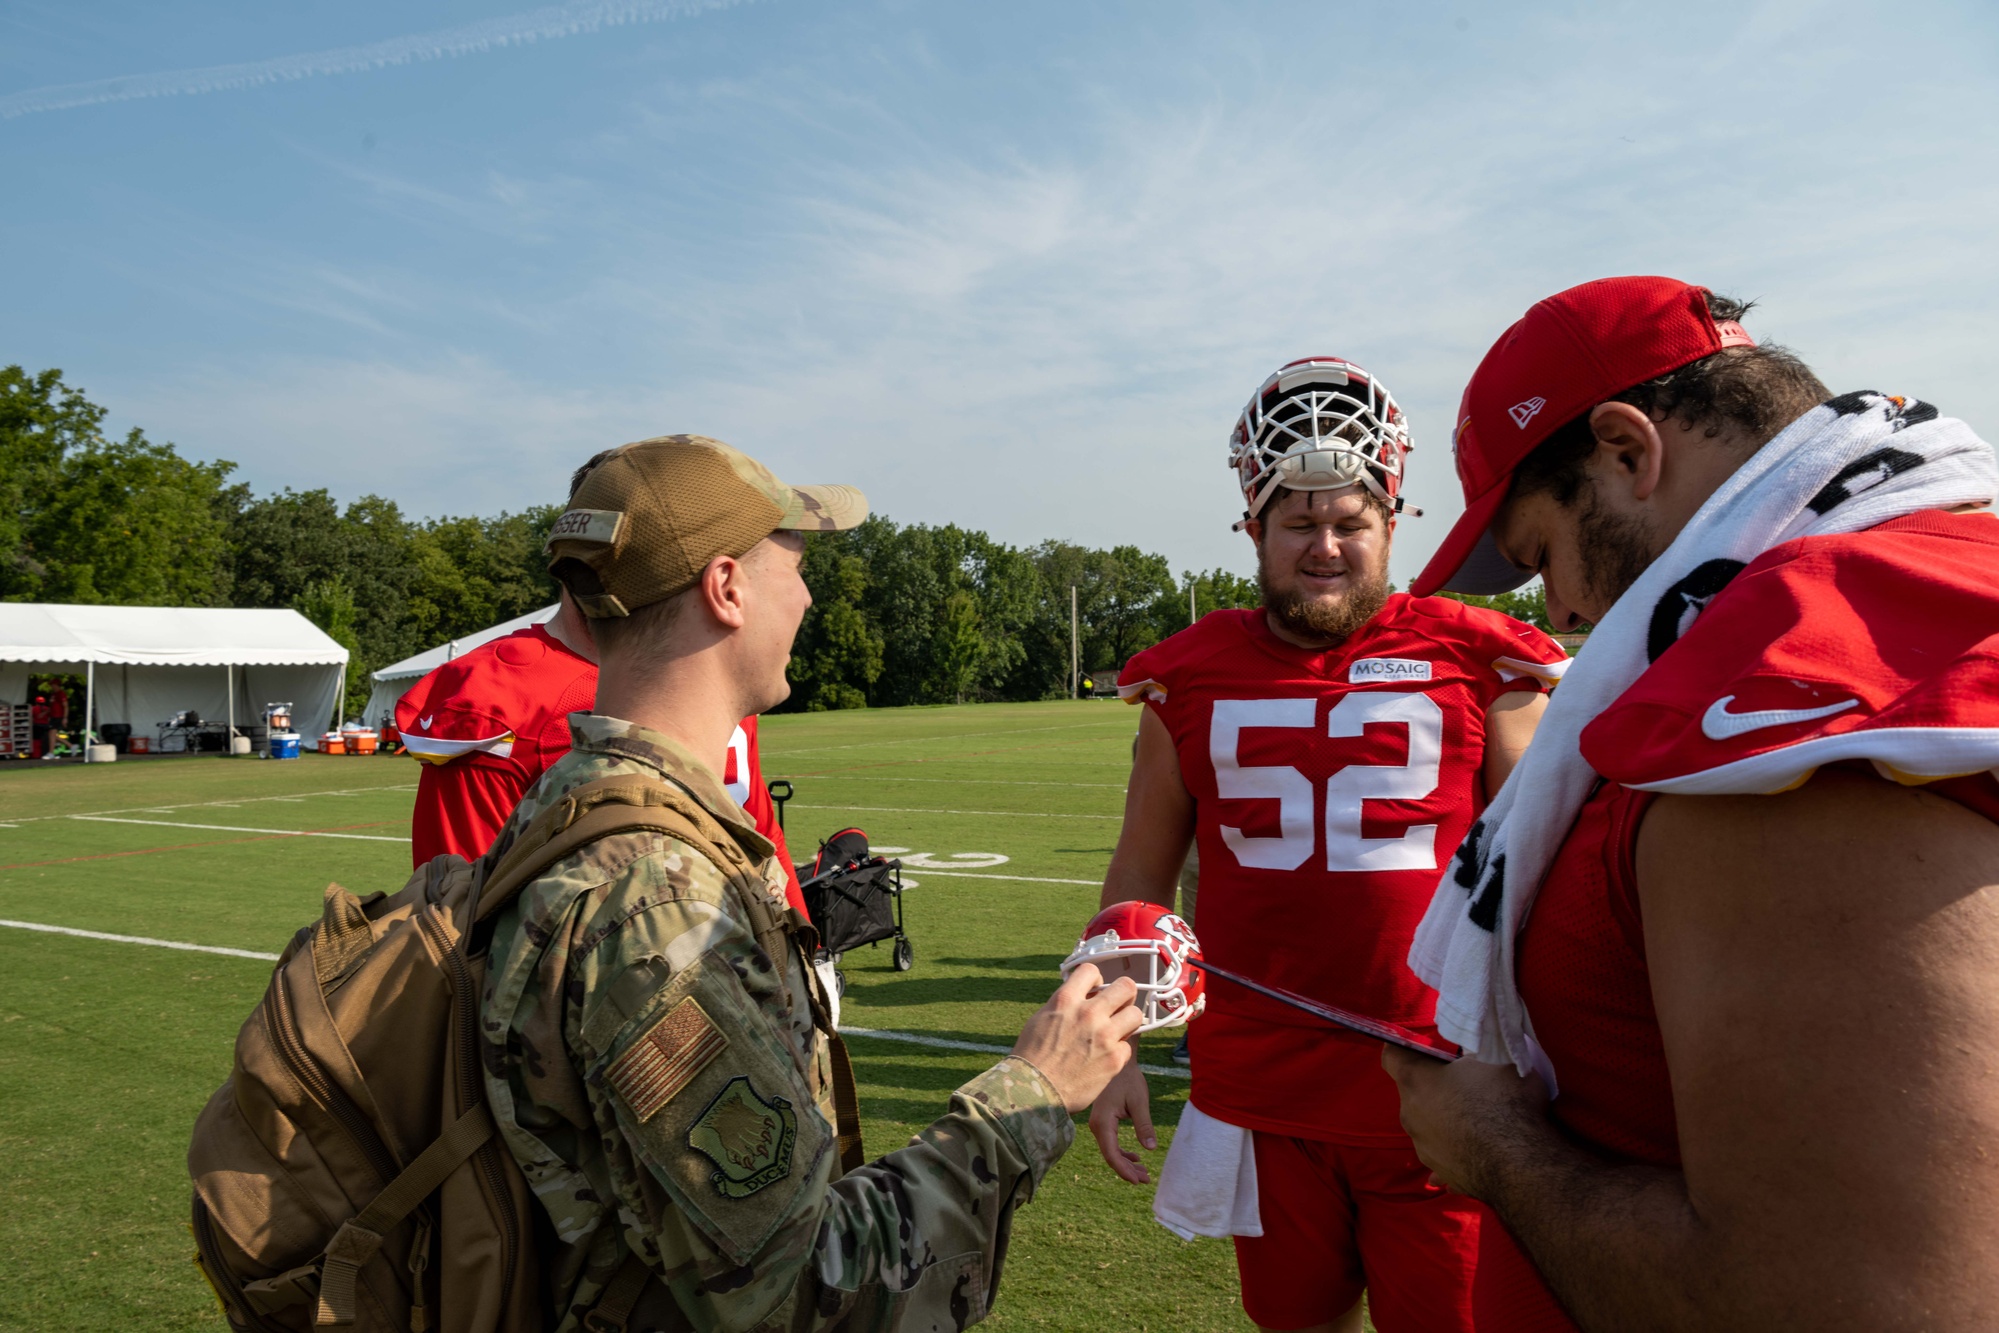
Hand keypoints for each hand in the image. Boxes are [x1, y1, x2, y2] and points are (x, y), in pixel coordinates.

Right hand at [1012, 964, 1142, 1112]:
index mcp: (1066, 999)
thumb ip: (1065, 1004)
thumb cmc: (1032, 1056)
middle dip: (1123, 994)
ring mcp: (1105, 1035)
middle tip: (1118, 1006)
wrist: (1033, 1091)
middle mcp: (1088, 1013)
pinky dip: (1119, 1051)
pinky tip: (1106, 1057)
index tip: (1094, 991)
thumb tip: (1081, 997)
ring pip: (1136, 1014)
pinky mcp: (1115, 1059)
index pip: (1092, 970)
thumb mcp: (1042, 1018)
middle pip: (1126, 986)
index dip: (1096, 980)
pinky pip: (1128, 1046)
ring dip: (1127, 1021)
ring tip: (1116, 1030)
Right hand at [1089, 1055, 1154, 1183]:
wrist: (1119, 1062)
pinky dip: (1122, 1153)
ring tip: (1144, 1173)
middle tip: (1146, 1180)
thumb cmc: (1129, 1079)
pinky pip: (1111, 1143)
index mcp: (1103, 1122)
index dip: (1124, 1170)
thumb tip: (1151, 1148)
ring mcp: (1099, 1124)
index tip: (1138, 1181)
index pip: (1111, 1153)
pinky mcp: (1103, 1122)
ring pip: (1111, 1151)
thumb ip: (1144, 1125)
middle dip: (1127, 1170)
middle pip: (1110, 1155)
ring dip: (1126, 1163)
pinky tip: (1136, 1157)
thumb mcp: (1140, 1101)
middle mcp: (1097, 1126)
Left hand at [1382, 1045, 1551, 1198]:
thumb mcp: (1495, 1061)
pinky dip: (1454, 1151)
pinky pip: (1442, 1154)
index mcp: (1416, 1080)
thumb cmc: (1504, 1102)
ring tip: (1478, 1120)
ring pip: (1427, 1123)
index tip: (1422, 1048)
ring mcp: (1422, 1146)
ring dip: (1444, 1118)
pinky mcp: (1439, 1171)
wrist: (1519, 1163)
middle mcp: (1409, 1114)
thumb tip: (1467, 1063)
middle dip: (1434, 1085)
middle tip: (1464, 1084)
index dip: (1404, 1048)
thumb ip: (1473, 1058)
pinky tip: (1472, 1153)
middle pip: (1414, 1091)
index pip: (1392, 1056)